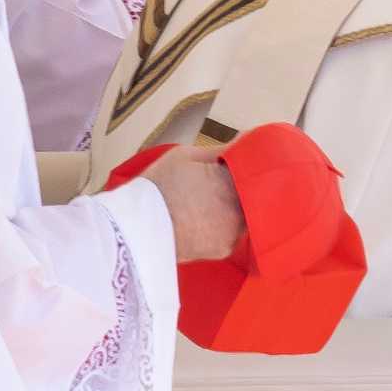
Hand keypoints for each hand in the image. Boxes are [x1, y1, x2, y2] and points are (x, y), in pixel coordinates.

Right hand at [140, 144, 244, 262]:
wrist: (136, 229)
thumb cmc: (158, 187)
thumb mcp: (185, 157)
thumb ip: (221, 150)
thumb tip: (247, 141)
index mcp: (233, 179)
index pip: (255, 170)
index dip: (248, 168)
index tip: (239, 167)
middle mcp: (240, 206)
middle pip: (253, 195)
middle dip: (241, 190)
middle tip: (220, 187)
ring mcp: (235, 230)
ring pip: (244, 215)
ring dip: (234, 210)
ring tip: (209, 206)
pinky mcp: (225, 249)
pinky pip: (231, 234)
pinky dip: (223, 228)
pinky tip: (204, 223)